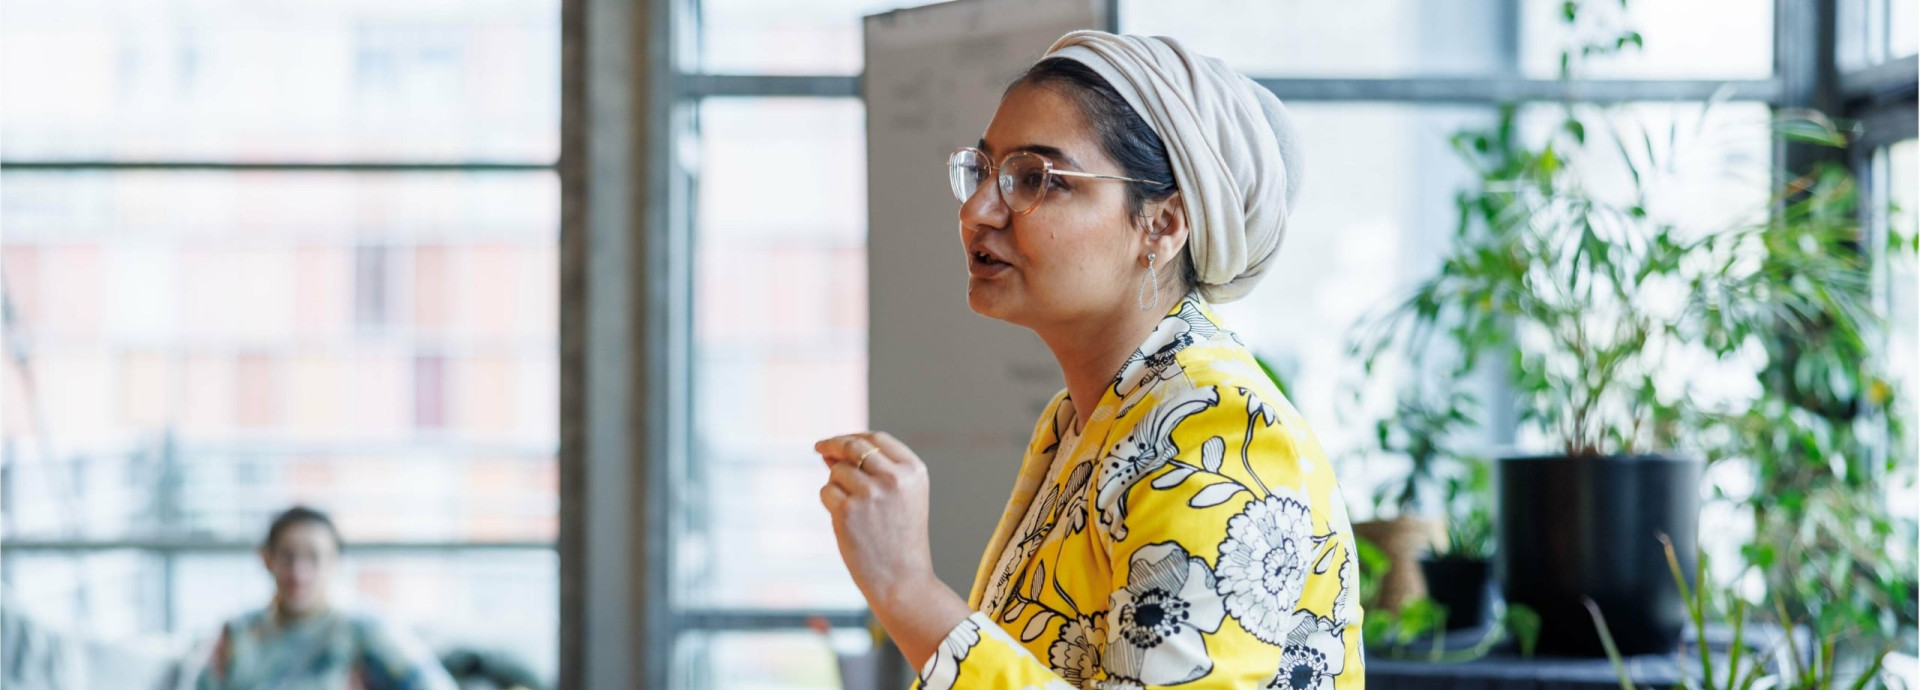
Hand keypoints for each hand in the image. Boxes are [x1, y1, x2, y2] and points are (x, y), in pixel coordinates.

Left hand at [815, 431, 937, 602]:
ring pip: (837, 471)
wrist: (903, 581)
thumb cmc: (900, 540)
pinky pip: (826, 491)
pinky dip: (830, 502)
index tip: (837, 441)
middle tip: (819, 448)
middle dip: (833, 444)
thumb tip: (830, 450)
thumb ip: (874, 470)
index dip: (854, 436)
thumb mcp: (901, 498)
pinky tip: (846, 522)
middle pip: (853, 447)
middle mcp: (893, 478)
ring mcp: (870, 493)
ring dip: (836, 484)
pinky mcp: (847, 510)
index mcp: (914, 471)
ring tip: (854, 513)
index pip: (877, 439)